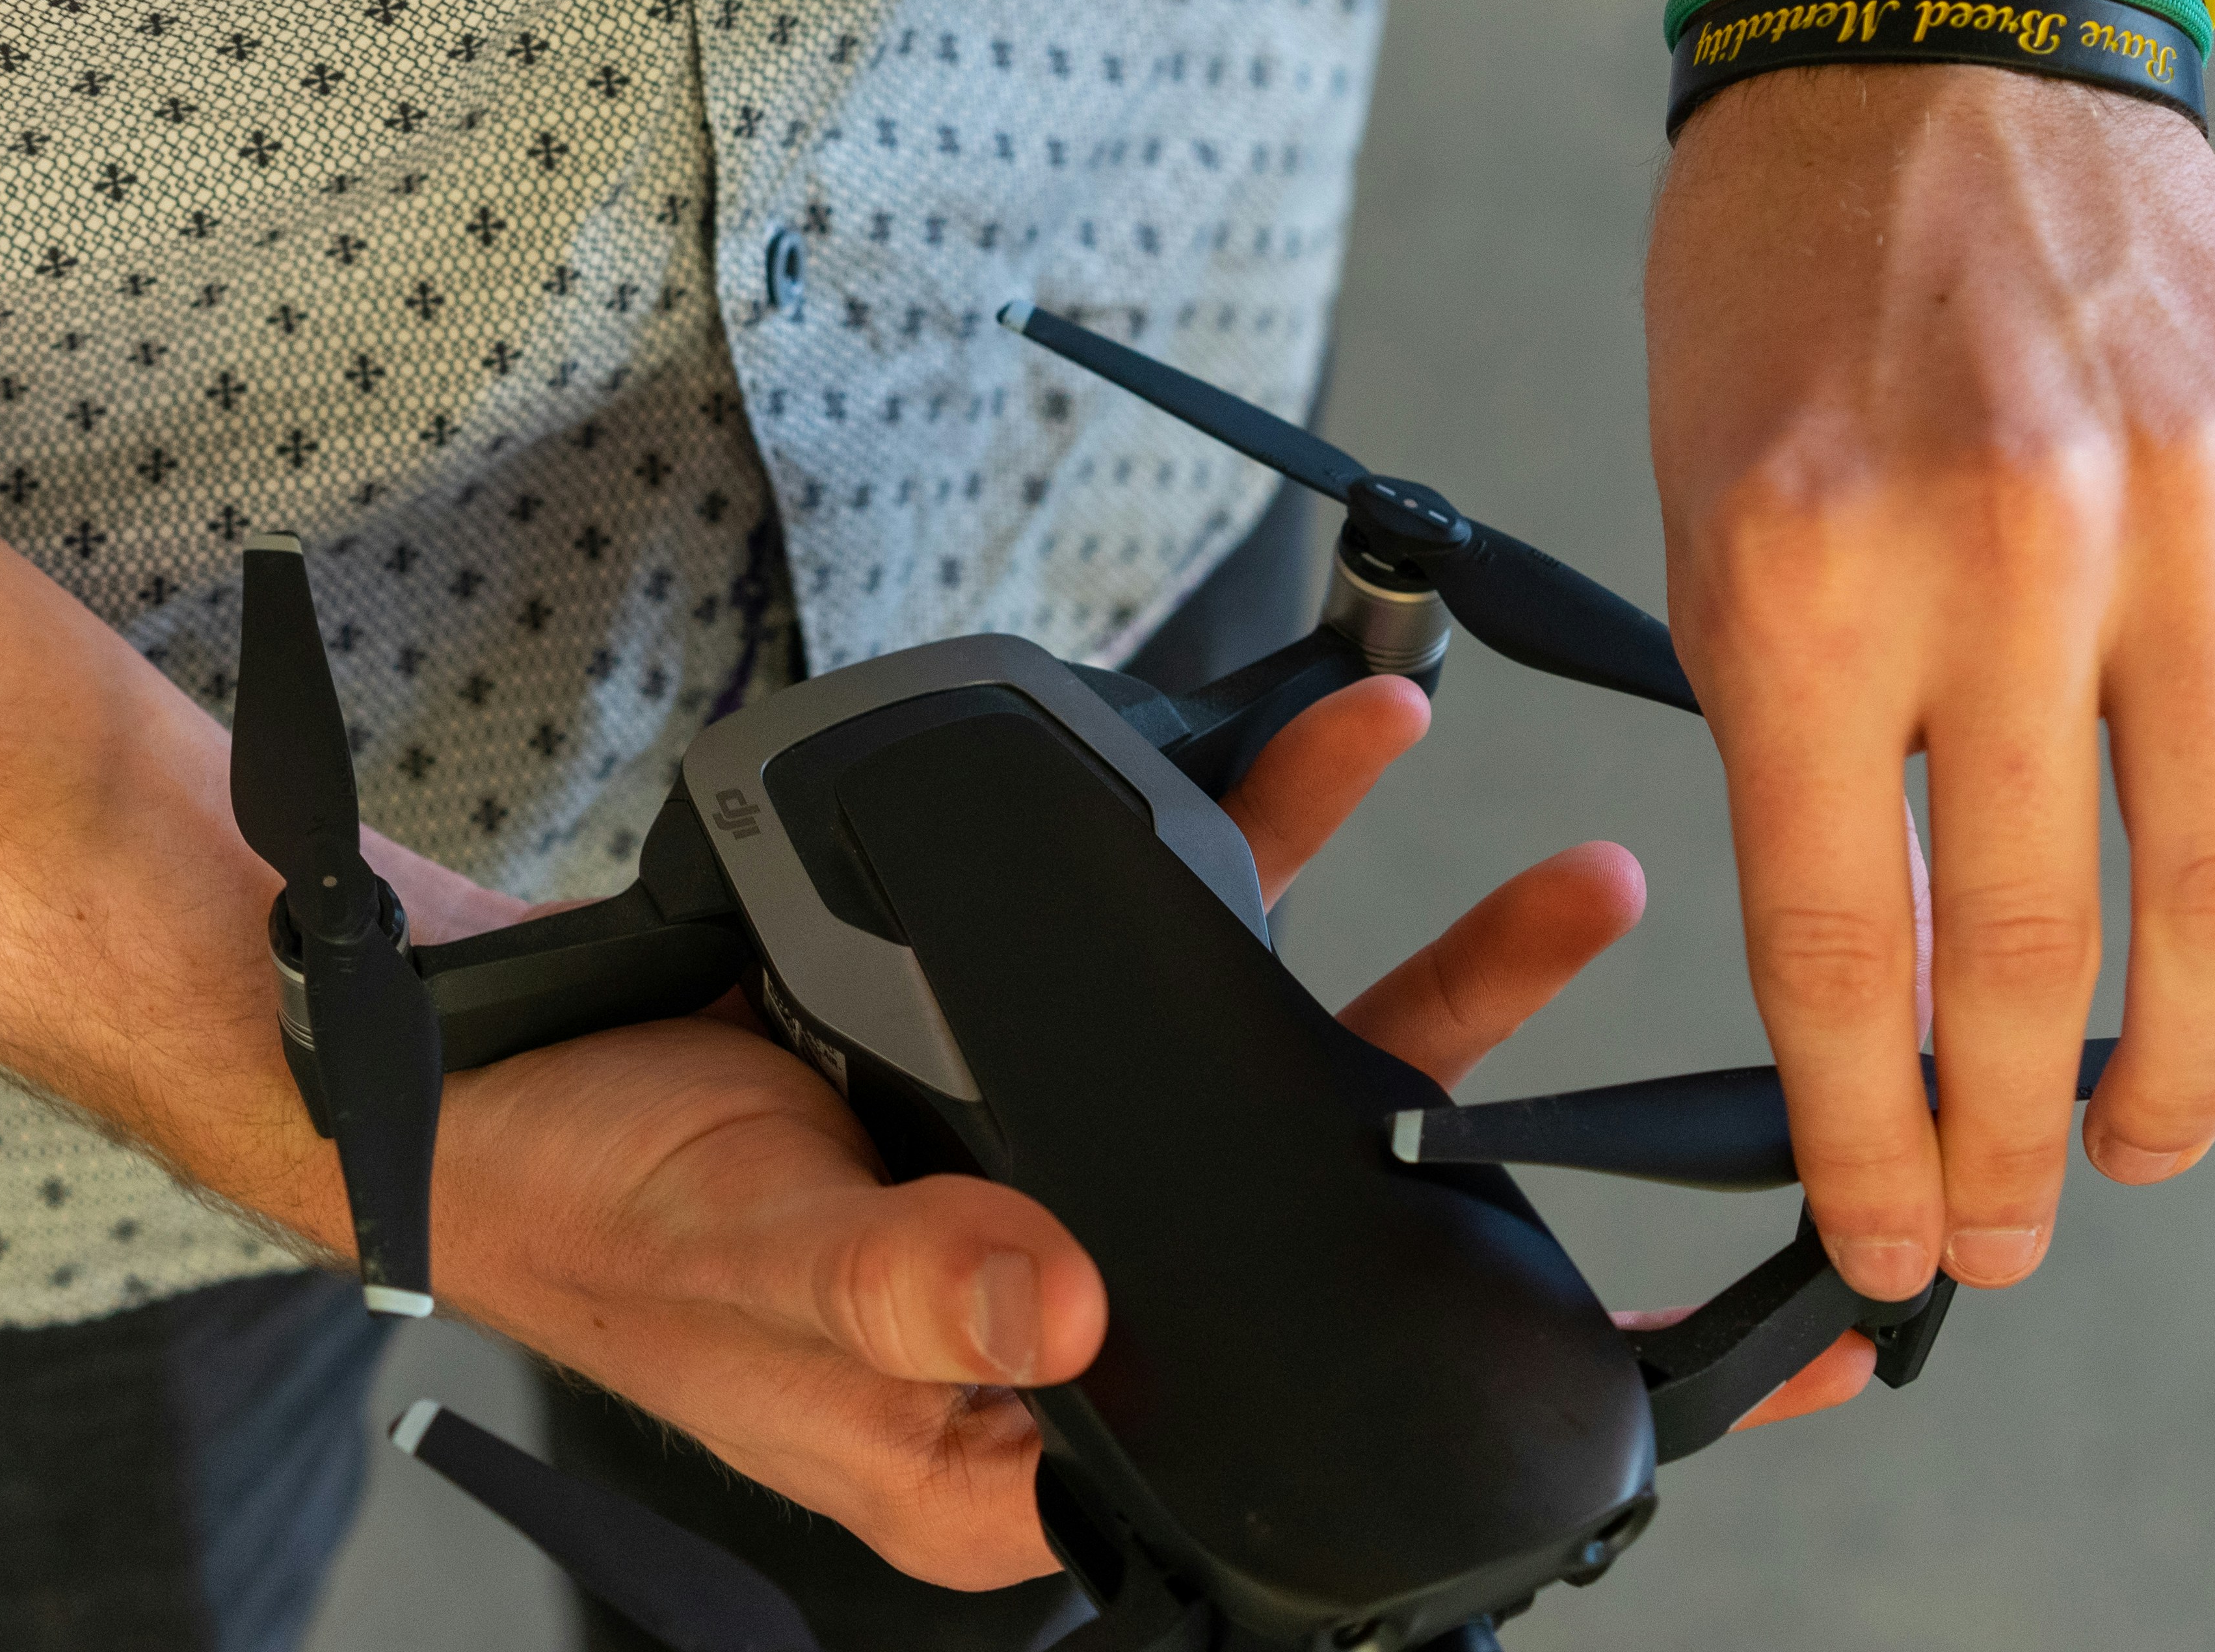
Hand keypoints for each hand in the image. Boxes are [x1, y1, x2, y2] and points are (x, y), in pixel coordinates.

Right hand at [425, 677, 1649, 1585]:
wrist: (501, 1060)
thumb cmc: (602, 1205)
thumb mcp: (745, 1256)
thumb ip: (898, 1287)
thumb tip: (1057, 1305)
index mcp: (1027, 1439)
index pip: (1300, 1463)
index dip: (1481, 1437)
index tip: (1672, 1396)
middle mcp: (1090, 1309)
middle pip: (1348, 1255)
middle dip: (1525, 1182)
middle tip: (1713, 1124)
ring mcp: (1083, 1164)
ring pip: (1307, 1089)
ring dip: (1442, 984)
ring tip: (1574, 890)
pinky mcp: (1050, 1035)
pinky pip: (1195, 947)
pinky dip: (1277, 846)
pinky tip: (1353, 751)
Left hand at [1646, 60, 2214, 1306]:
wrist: (1920, 54)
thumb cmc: (1780, 307)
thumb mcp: (1711, 535)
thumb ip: (1802, 756)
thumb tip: (1902, 993)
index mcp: (1800, 583)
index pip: (1842, 947)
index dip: (1867, 1132)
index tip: (1885, 1238)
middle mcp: (2001, 557)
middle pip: (2039, 952)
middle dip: (2016, 1140)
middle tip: (2006, 1235)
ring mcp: (2183, 513)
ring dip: (2189, 1061)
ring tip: (2142, 1143)